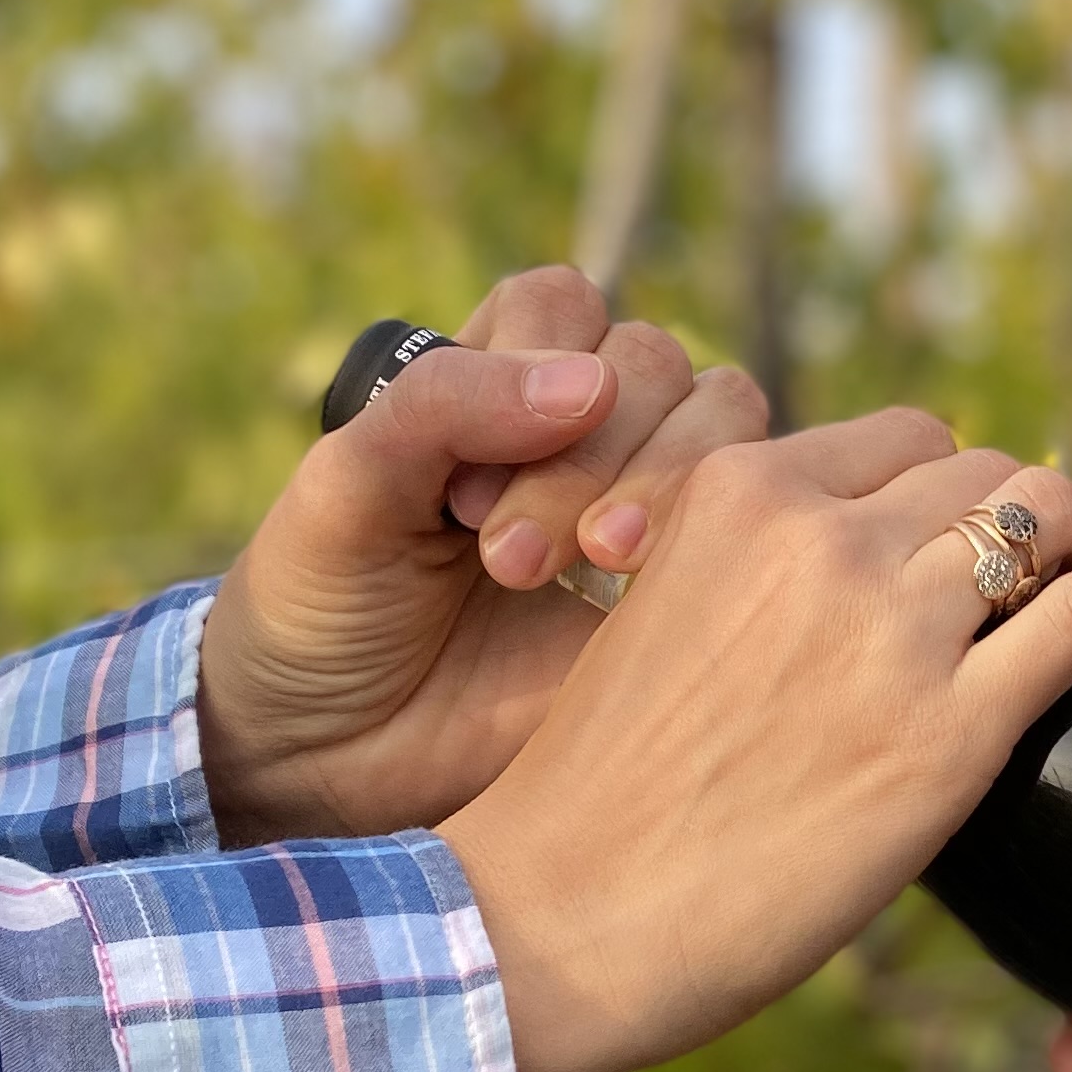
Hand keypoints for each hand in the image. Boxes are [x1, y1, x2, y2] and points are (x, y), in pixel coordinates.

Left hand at [197, 264, 765, 843]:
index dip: (534, 369)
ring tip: (584, 569)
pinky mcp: (683, 588)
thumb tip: (591, 380)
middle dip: (590, 451)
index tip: (462, 484)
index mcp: (492, 382)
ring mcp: (640, 506)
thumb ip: (444, 407)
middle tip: (506, 558)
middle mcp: (578, 432)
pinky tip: (633, 602)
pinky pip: (751, 526)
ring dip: (662, 480)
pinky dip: (712, 540)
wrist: (333, 763)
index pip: (565, 308)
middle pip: (653, 362)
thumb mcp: (345, 491)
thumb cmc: (320, 614)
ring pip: (723, 422)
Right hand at [443, 416, 1071, 1071]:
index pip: (903, 440)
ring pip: (1047, 521)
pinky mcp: (951, 732)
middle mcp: (820, 537)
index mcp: (739, 494)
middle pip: (983, 473)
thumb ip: (755, 573)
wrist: (562, 913)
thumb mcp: (661, 615)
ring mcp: (891, 630)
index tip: (985, 513)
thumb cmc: (604, 796)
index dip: (960, 477)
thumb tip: (870, 580)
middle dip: (1036, 503)